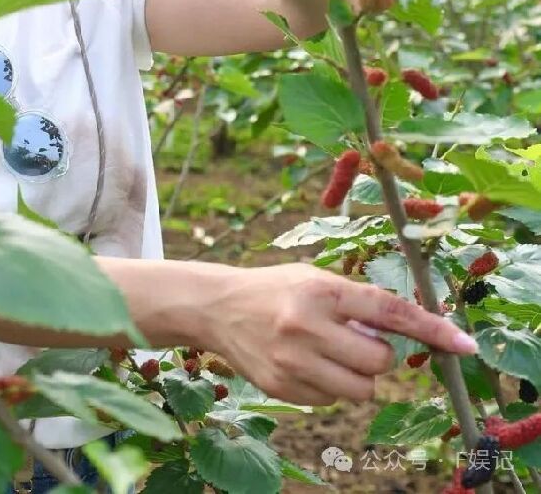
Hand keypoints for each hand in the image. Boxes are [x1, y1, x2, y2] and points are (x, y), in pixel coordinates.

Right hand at [203, 263, 475, 405]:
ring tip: (330, 353)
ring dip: (357, 375)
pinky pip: (333, 401)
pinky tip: (306, 364)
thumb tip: (403, 332)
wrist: (217, 307)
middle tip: (356, 339)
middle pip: (380, 360)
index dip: (430, 328)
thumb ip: (355, 301)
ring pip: (361, 389)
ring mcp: (293, 361)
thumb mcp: (314, 278)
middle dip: (378, 354)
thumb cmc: (275, 289)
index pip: (388, 310)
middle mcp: (307, 326)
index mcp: (321, 290)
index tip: (462, 343)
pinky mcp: (283, 388)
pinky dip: (330, 386)